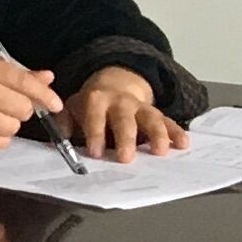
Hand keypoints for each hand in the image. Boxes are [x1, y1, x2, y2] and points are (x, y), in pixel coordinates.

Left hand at [64, 67, 186, 161]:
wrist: (115, 83)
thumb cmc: (90, 105)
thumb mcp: (72, 107)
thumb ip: (64, 123)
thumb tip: (58, 140)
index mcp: (96, 100)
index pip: (95, 117)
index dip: (95, 134)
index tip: (95, 152)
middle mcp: (121, 102)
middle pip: (124, 120)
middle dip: (126, 139)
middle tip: (127, 158)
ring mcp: (140, 107)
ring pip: (151, 119)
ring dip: (157, 135)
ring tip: (160, 152)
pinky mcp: (156, 113)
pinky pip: (168, 122)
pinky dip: (176, 132)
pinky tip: (182, 144)